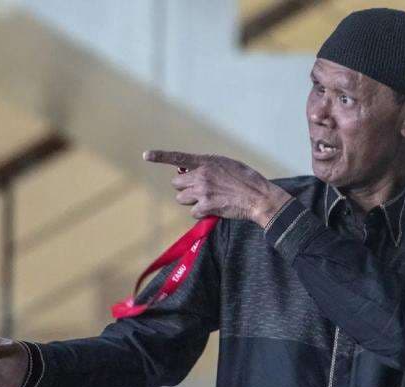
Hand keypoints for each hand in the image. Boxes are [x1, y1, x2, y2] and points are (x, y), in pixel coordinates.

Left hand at [143, 150, 292, 226]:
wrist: (259, 197)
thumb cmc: (248, 180)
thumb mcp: (228, 165)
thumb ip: (210, 166)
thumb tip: (195, 172)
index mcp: (207, 161)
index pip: (179, 158)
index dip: (160, 156)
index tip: (146, 155)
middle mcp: (202, 175)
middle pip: (176, 183)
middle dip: (184, 187)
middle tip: (197, 190)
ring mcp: (203, 191)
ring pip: (182, 198)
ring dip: (191, 201)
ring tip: (207, 200)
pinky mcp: (206, 206)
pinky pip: (193, 212)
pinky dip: (201, 213)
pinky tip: (213, 210)